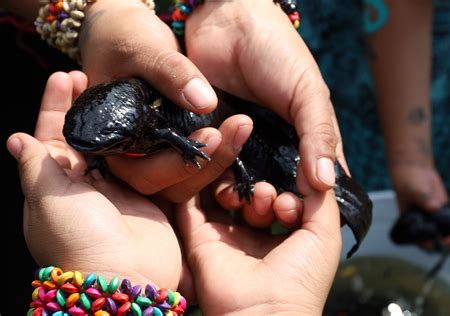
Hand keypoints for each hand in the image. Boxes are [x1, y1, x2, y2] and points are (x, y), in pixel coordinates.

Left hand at [6, 72, 180, 287]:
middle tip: (98, 78)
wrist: (127, 279)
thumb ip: (36, 167)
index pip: (52, 135)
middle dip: (89, 107)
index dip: (56, 106)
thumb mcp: (48, 200)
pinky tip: (151, 122)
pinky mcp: (147, 198)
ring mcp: (119, 191)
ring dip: (120, 120)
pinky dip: (148, 143)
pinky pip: (147, 164)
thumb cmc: (79, 240)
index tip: (65, 76)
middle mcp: (86, 185)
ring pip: (118, 146)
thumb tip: (17, 138)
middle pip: (86, 136)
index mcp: (55, 184)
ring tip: (127, 93)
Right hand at [79, 0, 256, 199]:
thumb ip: (169, 72)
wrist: (129, 37)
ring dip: (219, 161)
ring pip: (189, 182)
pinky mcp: (176, 147)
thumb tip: (205, 103)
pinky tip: (240, 130)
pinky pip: (200, 165)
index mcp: (111, 144)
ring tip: (241, 126)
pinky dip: (221, 153)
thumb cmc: (122, 39)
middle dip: (205, 165)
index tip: (211, 136)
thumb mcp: (140, 48)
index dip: (175, 166)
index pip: (141, 174)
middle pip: (169, 187)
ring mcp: (156, 156)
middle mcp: (132, 159)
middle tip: (235, 131)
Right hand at [176, 168, 341, 314]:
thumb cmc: (302, 277)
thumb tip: (313, 164)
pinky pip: (192, 202)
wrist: (266, 313)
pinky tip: (216, 169)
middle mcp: (249, 236)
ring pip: (222, 194)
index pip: (277, 199)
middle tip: (267, 197)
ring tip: (249, 198)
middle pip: (248, 194)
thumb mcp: (324, 234)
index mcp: (279, 238)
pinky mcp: (197, 237)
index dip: (285, 193)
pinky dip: (200, 183)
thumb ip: (320, 196)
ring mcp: (222, 236)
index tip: (289, 205)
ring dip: (236, 186)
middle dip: (261, 189)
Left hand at [185, 0, 346, 221]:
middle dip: (265, 206)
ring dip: (236, 196)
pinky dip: (208, 178)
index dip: (303, 205)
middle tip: (260, 204)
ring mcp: (236, 148)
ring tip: (234, 194)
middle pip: (269, 195)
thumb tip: (327, 183)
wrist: (226, 20)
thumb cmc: (277, 53)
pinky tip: (210, 182)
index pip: (308, 188)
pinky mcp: (206, 140)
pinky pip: (206, 168)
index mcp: (300, 143)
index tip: (295, 214)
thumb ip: (319, 135)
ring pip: (237, 188)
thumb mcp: (308, 92)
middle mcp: (268, 152)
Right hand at [389, 161, 449, 264]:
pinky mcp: (446, 217)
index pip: (427, 243)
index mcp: (412, 227)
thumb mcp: (413, 190)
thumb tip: (436, 208)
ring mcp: (437, 224)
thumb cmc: (408, 181)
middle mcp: (425, 228)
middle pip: (443, 244)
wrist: (415, 171)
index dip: (442, 244)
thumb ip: (423, 199)